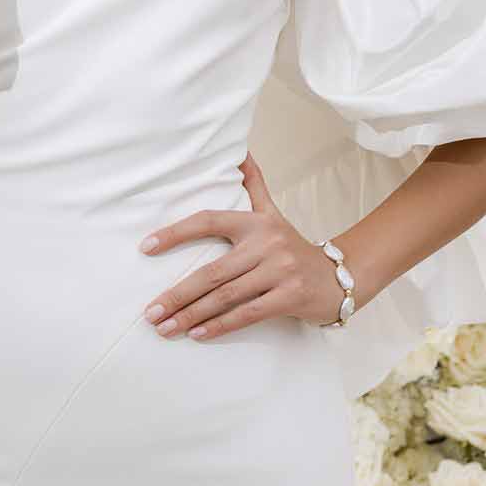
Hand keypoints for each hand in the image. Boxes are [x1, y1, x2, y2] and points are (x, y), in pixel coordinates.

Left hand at [139, 152, 344, 339]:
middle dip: (177, 294)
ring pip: (226, 296)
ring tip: (164, 328)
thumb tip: (238, 150)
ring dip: (192, 315)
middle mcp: (266, 243)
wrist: (339, 276)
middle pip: (212, 272)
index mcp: (255, 222)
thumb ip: (254, 184)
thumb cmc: (293, 247)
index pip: (208, 221)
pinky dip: (219, 326)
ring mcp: (279, 271)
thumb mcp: (272, 213)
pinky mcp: (289, 297)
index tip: (145, 247)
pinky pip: (247, 314)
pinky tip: (197, 334)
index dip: (175, 233)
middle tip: (150, 312)